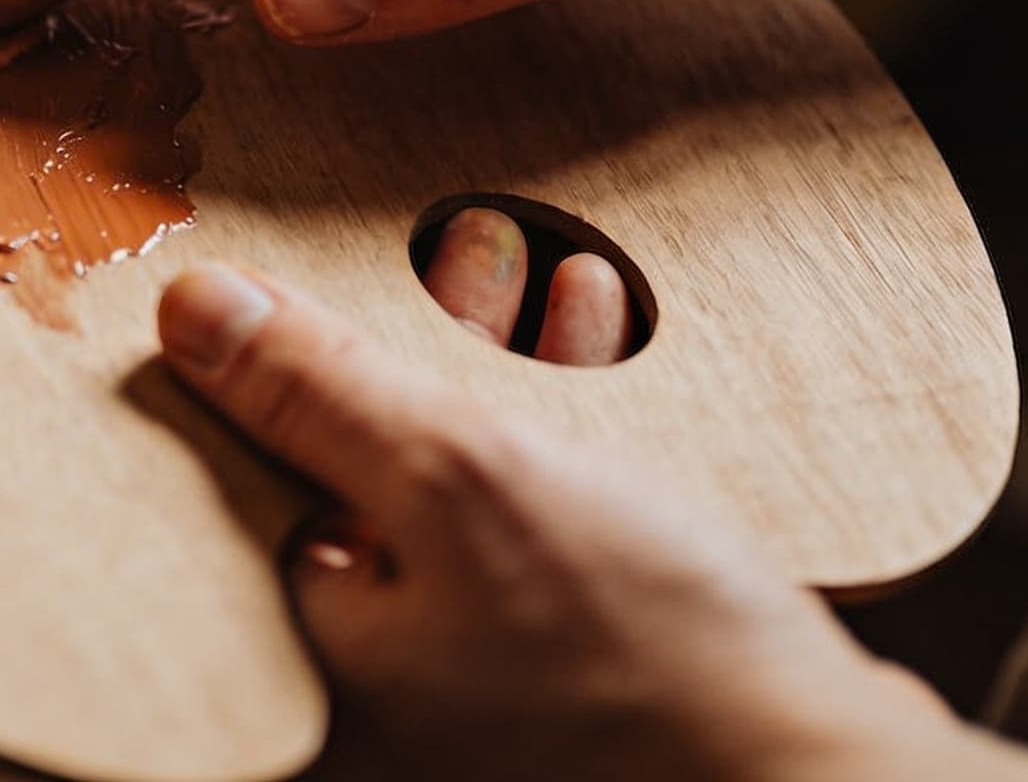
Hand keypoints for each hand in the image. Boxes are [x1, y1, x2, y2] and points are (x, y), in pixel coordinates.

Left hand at [155, 265, 1027, 781]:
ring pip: (425, 518)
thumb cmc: (660, 654)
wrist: (839, 774)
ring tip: (515, 360)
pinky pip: (504, 552)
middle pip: (331, 497)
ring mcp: (468, 694)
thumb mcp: (467, 480)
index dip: (253, 382)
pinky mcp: (554, 680)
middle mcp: (376, 693)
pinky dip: (529, 489)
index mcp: (319, 659)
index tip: (275, 293)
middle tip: (428, 314)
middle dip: (373, 404)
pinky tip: (575, 442)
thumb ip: (321, 399)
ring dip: (462, 435)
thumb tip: (188, 311)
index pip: (231, 490)